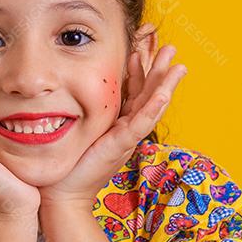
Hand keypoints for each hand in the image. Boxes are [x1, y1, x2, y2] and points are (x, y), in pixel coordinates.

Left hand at [38, 43, 187, 211]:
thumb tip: (69, 92)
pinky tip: (164, 94)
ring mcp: (126, 137)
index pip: (133, 90)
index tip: (142, 47)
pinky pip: (140, 124)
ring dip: (166, 86)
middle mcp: (126, 128)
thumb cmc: (68, 163)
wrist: (62, 194)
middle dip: (160, 70)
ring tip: (179, 66)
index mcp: (118, 123)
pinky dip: (153, 108)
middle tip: (171, 47)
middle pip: (148, 94)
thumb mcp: (81, 130)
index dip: (140, 69)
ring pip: (152, 107)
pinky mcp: (120, 146)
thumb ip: (84, 113)